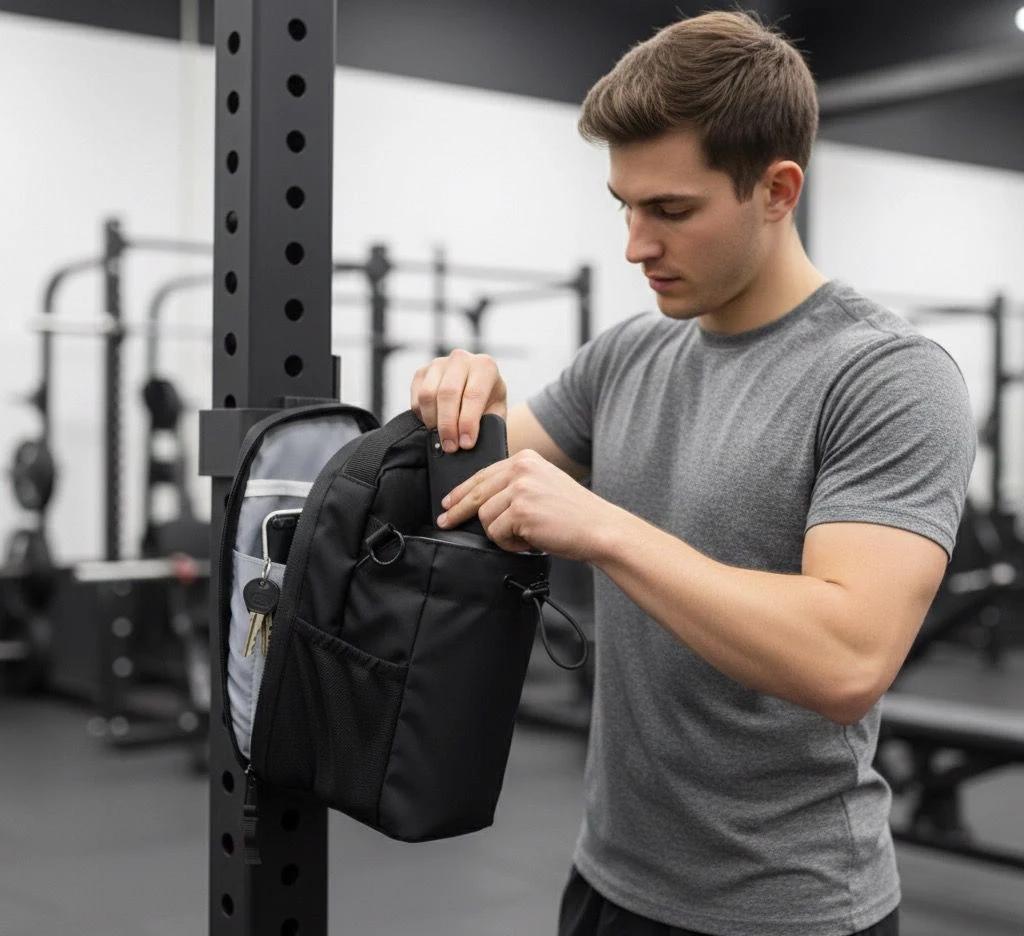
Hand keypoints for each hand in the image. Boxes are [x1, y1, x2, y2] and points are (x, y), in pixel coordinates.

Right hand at [410, 349, 506, 451]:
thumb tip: (469, 442)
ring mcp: (438, 363)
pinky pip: (416, 399)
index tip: (466, 444)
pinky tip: (434, 425)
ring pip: (427, 395)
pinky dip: (422, 417)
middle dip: (448, 425)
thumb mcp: (496, 411)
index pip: (473, 394)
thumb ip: (488, 423)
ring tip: (442, 439)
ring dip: (433, 422)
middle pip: (447, 394)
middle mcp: (461, 359)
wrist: (476, 388)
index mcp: (485, 366)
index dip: (468, 422)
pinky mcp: (421, 372)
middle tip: (450, 447)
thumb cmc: (488, 402)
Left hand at [437, 449, 620, 560]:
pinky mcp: (521, 511)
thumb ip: (515, 485)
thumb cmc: (573, 514)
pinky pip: (497, 533)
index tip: (449, 502)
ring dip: (500, 534)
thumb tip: (481, 501)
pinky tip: (529, 542)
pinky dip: (510, 544)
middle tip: (445, 522)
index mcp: (526, 458)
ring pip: (485, 517)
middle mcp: (521, 468)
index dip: (462, 490)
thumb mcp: (543, 485)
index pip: (483, 474)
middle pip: (477, 493)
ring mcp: (521, 489)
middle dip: (458, 511)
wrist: (599, 528)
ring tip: (522, 537)